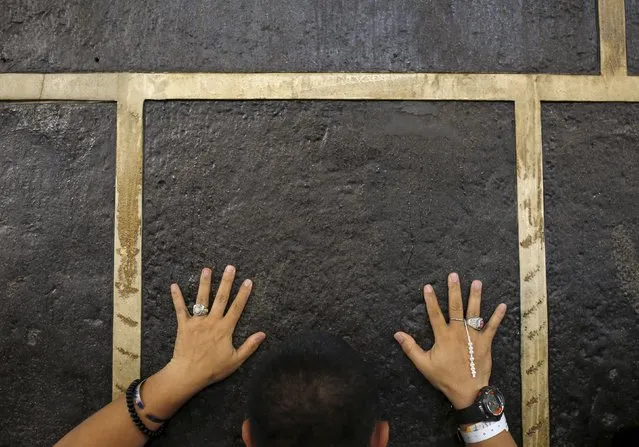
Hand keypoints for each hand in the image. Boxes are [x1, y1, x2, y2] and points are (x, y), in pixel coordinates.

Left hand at [162, 265, 265, 396]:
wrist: (189, 374)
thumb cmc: (213, 369)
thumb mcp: (235, 360)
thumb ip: (249, 346)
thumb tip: (262, 334)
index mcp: (225, 329)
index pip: (237, 308)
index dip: (243, 294)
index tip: (248, 281)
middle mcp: (212, 321)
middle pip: (221, 298)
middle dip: (226, 282)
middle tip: (230, 267)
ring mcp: (197, 322)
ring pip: (202, 299)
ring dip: (205, 283)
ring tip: (207, 269)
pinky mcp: (184, 325)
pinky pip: (180, 309)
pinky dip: (177, 297)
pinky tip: (174, 285)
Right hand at [395, 272, 506, 408]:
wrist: (468, 391)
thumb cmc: (445, 378)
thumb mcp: (424, 364)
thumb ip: (410, 348)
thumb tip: (397, 334)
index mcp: (443, 337)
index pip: (435, 314)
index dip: (430, 300)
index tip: (428, 286)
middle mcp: (458, 333)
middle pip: (456, 307)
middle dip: (454, 290)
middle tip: (454, 276)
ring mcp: (473, 336)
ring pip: (474, 312)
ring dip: (476, 297)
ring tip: (477, 282)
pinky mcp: (485, 343)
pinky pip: (492, 327)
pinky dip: (497, 316)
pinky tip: (502, 305)